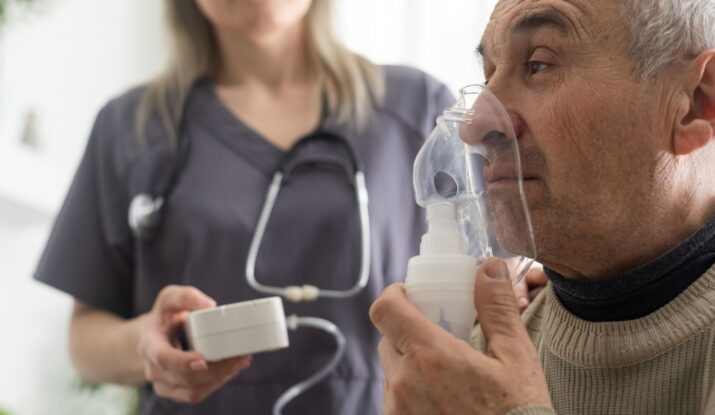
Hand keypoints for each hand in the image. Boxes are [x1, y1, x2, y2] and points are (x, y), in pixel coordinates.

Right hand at [136, 285, 251, 403]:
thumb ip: (187, 296)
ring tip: (240, 362)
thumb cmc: (163, 318)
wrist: (152, 337)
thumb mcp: (169, 298)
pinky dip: (216, 384)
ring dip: (220, 378)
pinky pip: (195, 394)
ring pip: (192, 390)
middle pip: (185, 378)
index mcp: (150, 345)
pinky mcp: (174, 391)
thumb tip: (210, 305)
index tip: (203, 360)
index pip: (164, 358)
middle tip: (239, 357)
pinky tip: (230, 371)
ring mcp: (163, 383)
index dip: (183, 362)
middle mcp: (154, 368)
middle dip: (215, 370)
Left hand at [370, 258, 550, 414]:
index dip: (395, 295)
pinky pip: (397, 401)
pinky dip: (413, 394)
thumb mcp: (516, 359)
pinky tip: (444, 402)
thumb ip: (497, 308)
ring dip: (411, 366)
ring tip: (448, 375)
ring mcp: (398, 412)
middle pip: (388, 340)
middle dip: (409, 331)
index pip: (385, 309)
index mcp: (430, 356)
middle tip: (440, 335)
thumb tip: (489, 266)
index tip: (412, 295)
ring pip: (392, 373)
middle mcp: (404, 384)